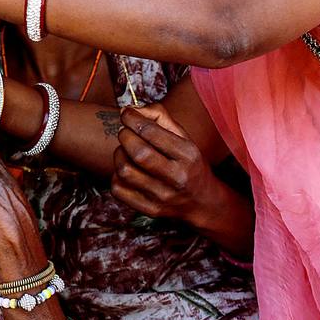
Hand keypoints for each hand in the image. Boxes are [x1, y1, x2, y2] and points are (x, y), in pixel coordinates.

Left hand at [111, 103, 227, 224]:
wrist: (202, 202)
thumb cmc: (188, 162)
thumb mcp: (184, 137)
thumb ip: (160, 117)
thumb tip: (130, 109)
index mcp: (187, 155)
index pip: (151, 132)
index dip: (132, 119)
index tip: (126, 114)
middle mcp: (176, 177)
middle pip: (138, 152)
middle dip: (124, 136)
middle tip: (125, 133)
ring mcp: (163, 196)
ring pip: (125, 171)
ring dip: (119, 155)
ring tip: (126, 151)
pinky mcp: (150, 210)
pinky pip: (119, 190)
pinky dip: (116, 176)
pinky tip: (128, 170)